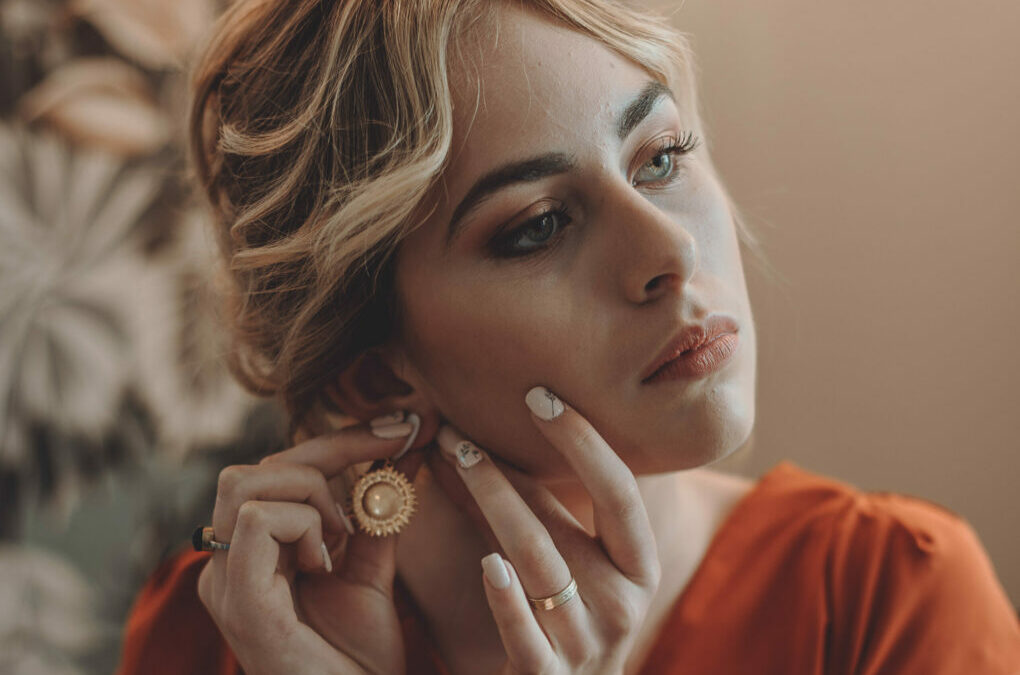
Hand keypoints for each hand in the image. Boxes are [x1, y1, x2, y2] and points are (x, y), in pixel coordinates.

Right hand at [196, 415, 423, 674]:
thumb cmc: (358, 660)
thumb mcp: (372, 573)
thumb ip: (379, 515)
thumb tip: (404, 451)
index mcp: (253, 553)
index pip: (281, 470)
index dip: (341, 440)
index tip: (402, 427)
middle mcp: (229, 562)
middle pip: (261, 465)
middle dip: (334, 447)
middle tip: (395, 449)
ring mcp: (225, 581)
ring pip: (246, 481)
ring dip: (310, 491)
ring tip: (341, 535)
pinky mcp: (238, 599)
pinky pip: (255, 520)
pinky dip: (302, 525)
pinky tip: (325, 562)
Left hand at [433, 387, 661, 673]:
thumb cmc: (568, 622)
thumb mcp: (573, 568)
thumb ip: (542, 513)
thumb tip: (488, 438)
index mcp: (638, 567)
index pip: (619, 491)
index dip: (582, 441)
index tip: (539, 395)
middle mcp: (622, 603)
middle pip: (561, 521)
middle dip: (506, 470)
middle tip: (457, 431)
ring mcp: (585, 644)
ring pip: (536, 562)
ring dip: (492, 504)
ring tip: (454, 463)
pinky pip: (524, 634)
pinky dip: (505, 598)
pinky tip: (487, 564)